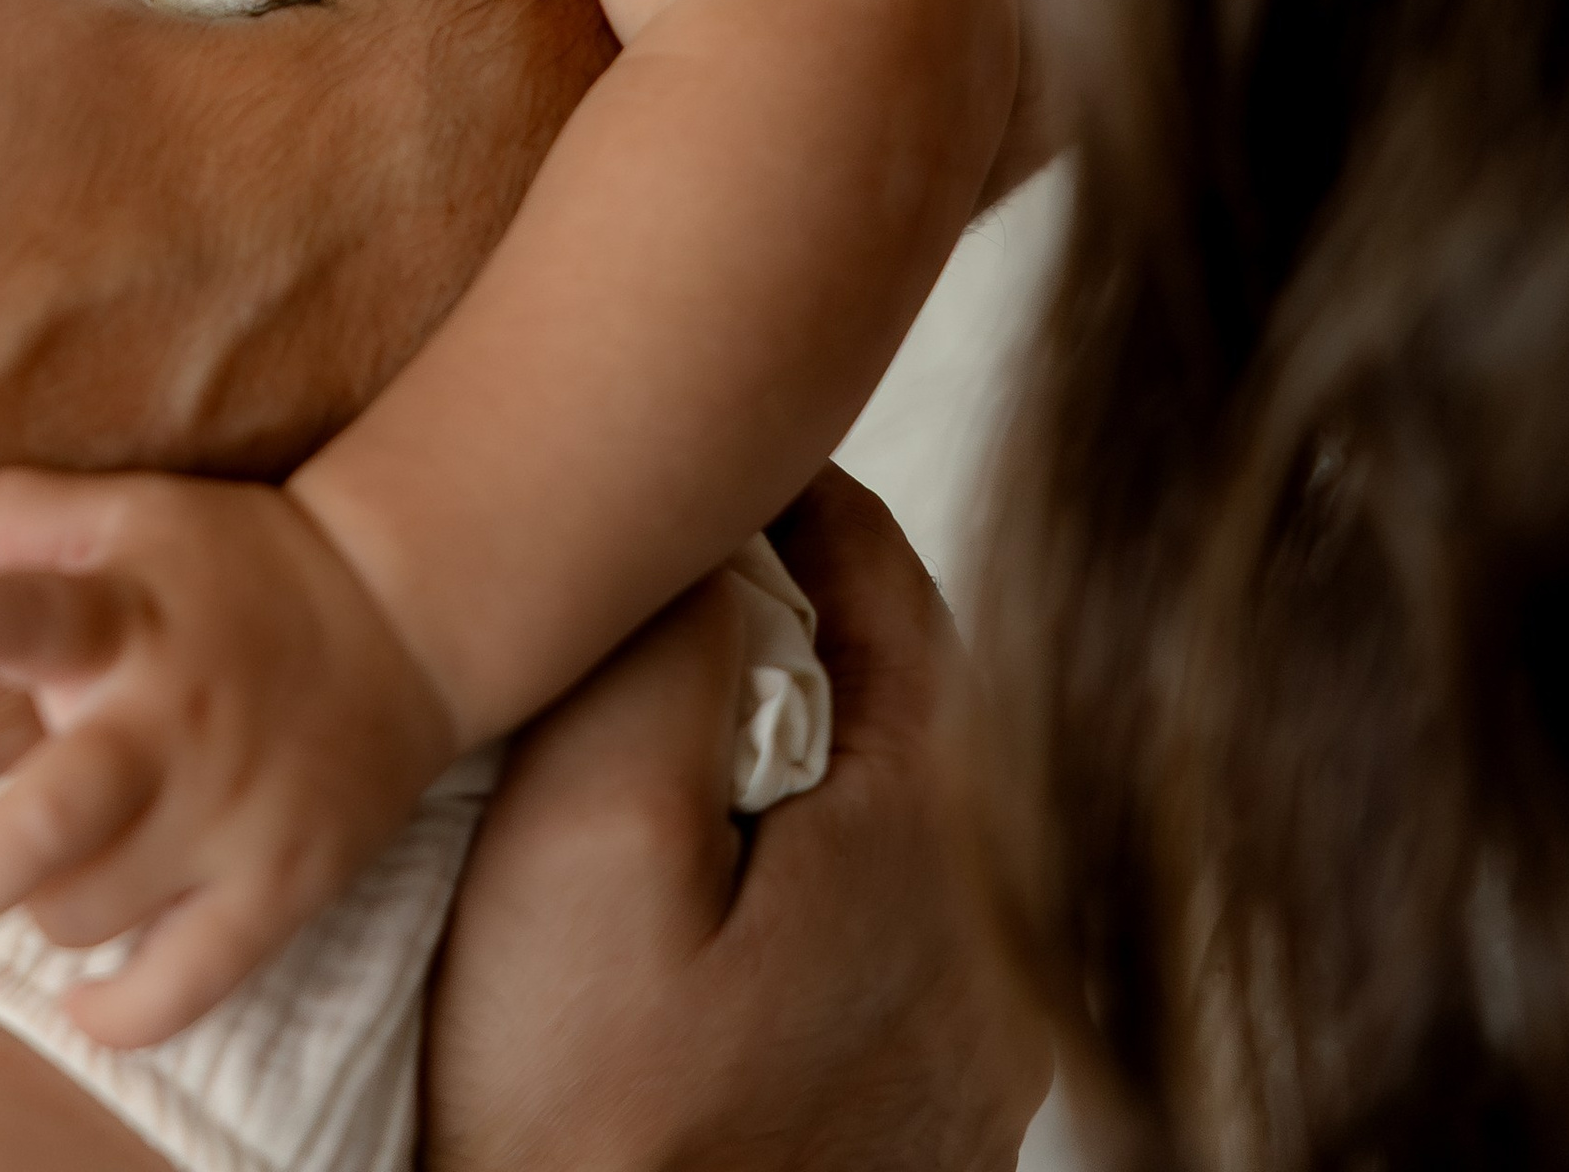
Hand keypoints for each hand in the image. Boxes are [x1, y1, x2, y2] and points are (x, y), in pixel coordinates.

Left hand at [0, 469, 450, 1043]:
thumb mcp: (125, 515)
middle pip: (49, 821)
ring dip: (41, 902)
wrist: (400, 616)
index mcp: (127, 613)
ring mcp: (230, 814)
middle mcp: (174, 719)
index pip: (35, 607)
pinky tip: (87, 994)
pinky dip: (112, 1012)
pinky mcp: (281, 888)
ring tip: (70, 853)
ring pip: (81, 912)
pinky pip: (174, 992)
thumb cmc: (226, 567)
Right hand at [423, 470, 1048, 1171]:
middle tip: (688, 573)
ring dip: (817, 751)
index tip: (715, 463)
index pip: (899, 596)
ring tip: (689, 717)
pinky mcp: (929, 1140)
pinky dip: (821, 873)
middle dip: (811, 620)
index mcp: (934, 854)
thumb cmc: (571, 1119)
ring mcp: (976, 1064)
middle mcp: (997, 956)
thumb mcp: (585, 837)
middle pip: (915, 708)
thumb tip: (716, 540)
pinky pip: (892, 939)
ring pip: (910, 826)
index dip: (803, 505)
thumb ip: (663, 653)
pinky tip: (724, 886)